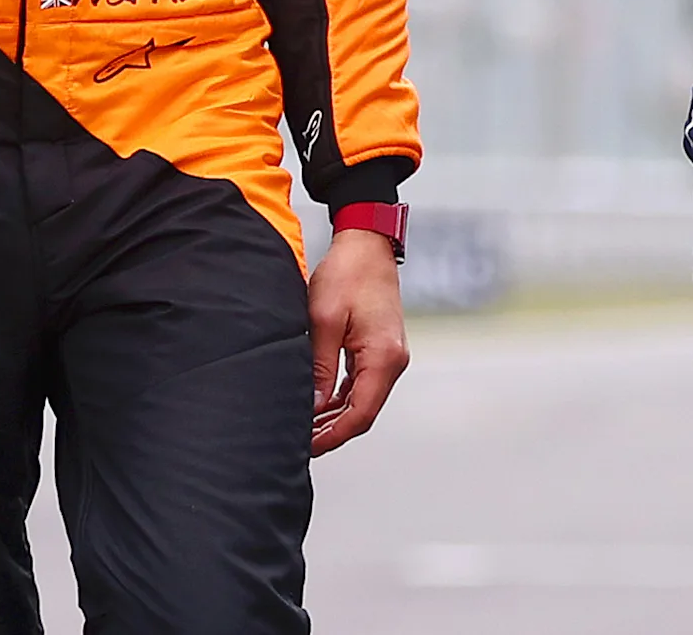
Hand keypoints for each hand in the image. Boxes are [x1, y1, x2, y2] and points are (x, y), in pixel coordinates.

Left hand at [308, 226, 408, 455]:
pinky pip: (362, 384)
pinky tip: (320, 407)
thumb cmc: (347, 274)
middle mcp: (392, 362)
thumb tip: (314, 406)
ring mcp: (389, 357)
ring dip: (336, 416)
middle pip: (364, 412)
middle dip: (332, 431)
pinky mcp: (380, 350)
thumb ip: (319, 366)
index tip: (308, 447)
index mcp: (383, 358)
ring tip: (305, 429)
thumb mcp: (323, 320)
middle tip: (300, 444)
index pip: (360, 413)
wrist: (366, 245)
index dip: (333, 435)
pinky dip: (342, 399)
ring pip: (362, 400)